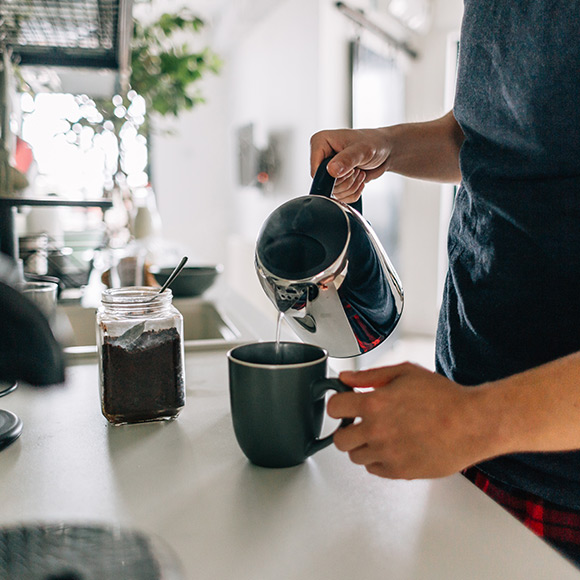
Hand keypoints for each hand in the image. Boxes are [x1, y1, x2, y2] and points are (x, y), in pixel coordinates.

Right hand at [310, 128, 390, 202]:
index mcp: (320, 142)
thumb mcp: (362, 149)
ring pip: (333, 192)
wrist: (385, 150)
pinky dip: (353, 192)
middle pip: (325, 184)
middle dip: (345, 181)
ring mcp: (328, 170)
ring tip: (359, 172)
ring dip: (351, 186)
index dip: (332, 176)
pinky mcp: (336, 181)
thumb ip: (346, 160)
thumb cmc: (374, 142)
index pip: (316, 170)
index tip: (348, 169)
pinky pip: (340, 197)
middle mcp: (321, 157)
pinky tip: (359, 179)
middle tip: (357, 169)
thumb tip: (332, 170)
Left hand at [328, 363, 494, 479]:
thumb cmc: (444, 397)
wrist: (473, 423)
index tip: (344, 405)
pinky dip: (378, 460)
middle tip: (359, 423)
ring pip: (355, 456)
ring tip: (381, 434)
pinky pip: (374, 470)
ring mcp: (388, 454)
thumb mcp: (405, 373)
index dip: (338, 404)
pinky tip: (393, 447)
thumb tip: (345, 379)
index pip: (333, 408)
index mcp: (375, 404)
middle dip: (346, 429)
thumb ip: (370, 376)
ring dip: (363, 446)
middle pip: (339, 439)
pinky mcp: (400, 472)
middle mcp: (377, 431)